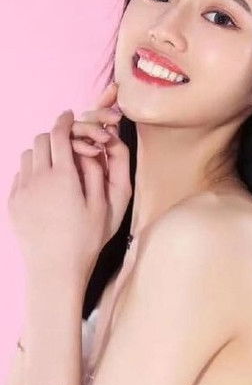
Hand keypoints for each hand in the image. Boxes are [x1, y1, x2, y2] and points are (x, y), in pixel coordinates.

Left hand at [7, 97, 125, 275]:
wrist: (55, 269)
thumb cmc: (86, 240)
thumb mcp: (105, 207)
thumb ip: (98, 172)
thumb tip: (91, 149)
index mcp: (65, 177)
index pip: (60, 135)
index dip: (65, 121)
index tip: (69, 115)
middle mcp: (39, 178)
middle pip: (40, 140)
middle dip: (53, 136)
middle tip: (66, 143)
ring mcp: (22, 191)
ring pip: (27, 156)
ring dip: (41, 153)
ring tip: (55, 165)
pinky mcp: (13, 203)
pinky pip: (19, 175)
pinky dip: (31, 171)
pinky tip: (44, 186)